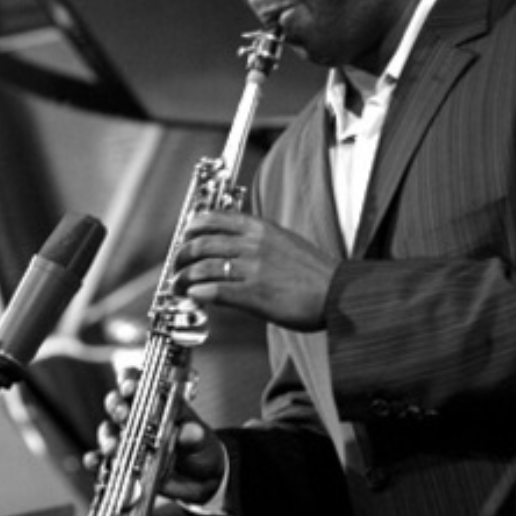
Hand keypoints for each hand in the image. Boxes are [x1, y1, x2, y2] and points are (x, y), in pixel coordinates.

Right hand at [87, 367, 226, 506]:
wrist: (202, 480)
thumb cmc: (201, 449)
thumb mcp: (203, 441)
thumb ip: (195, 436)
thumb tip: (189, 433)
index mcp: (157, 402)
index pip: (138, 382)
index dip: (130, 380)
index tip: (131, 385)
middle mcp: (138, 418)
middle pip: (117, 403)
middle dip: (116, 406)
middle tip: (123, 414)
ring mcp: (128, 441)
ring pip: (108, 431)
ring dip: (108, 436)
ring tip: (114, 446)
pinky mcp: (123, 464)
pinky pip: (102, 460)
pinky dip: (95, 460)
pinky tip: (94, 461)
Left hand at [173, 210, 337, 330]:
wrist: (338, 294)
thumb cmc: (315, 273)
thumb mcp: (286, 242)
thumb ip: (260, 240)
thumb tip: (236, 243)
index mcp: (261, 229)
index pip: (215, 219)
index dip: (192, 227)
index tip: (185, 235)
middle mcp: (253, 245)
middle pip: (202, 244)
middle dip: (182, 256)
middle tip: (177, 266)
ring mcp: (253, 270)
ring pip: (203, 267)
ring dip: (184, 278)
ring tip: (179, 286)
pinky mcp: (254, 295)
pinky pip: (216, 290)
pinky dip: (199, 293)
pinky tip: (194, 296)